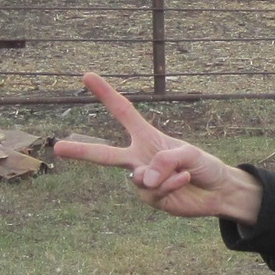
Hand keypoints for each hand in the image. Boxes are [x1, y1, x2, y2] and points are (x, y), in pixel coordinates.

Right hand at [49, 73, 262, 224]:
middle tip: (57, 147)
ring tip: (181, 174)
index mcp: (147, 137)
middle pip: (105, 154)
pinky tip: (184, 181)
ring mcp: (142, 179)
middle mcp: (139, 157)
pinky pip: (154, 190)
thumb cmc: (203, 165)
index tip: (87, 76)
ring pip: (138, 177)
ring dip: (162, 176)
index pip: (123, 112)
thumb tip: (144, 177)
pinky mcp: (150, 199)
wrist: (216, 191)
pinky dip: (170, 184)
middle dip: (81, 150)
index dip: (106, 94)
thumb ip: (167, 160)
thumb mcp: (190, 153)